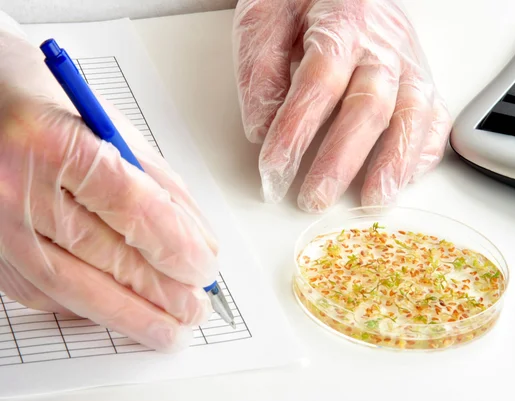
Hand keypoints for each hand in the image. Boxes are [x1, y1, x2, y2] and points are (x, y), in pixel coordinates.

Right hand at [0, 29, 218, 351]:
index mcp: (50, 144)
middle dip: (159, 291)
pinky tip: (116, 312)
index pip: (130, 209)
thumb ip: (154, 181)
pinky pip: (39, 291)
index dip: (175, 247)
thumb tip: (195, 238)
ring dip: (126, 315)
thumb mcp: (107, 124)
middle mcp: (12, 188)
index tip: (204, 269)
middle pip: (103, 256)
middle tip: (195, 308)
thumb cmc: (40, 100)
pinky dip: (84, 306)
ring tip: (167, 329)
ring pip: (70, 286)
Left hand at [233, 0, 451, 211]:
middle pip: (367, 107)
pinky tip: (403, 177)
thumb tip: (262, 128)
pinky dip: (421, 149)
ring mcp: (407, 62)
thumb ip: (260, 67)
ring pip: (411, 115)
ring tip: (371, 200)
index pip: (319, 83)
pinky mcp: (420, 77)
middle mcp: (382, 43)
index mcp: (341, 21)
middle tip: (314, 198)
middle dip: (340, 160)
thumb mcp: (266, 15)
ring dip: (392, 162)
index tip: (274, 170)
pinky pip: (433, 116)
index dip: (295, 131)